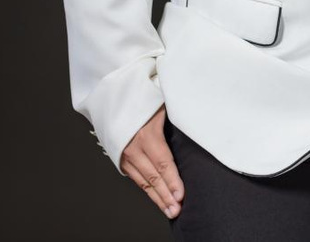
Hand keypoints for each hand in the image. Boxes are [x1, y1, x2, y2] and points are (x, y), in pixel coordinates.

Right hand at [119, 104, 184, 220]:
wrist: (113, 97)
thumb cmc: (143, 99)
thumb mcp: (160, 104)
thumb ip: (175, 116)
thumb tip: (196, 124)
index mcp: (146, 134)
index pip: (162, 162)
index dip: (172, 180)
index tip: (181, 194)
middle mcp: (134, 148)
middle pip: (153, 177)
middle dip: (166, 196)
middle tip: (177, 210)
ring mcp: (126, 155)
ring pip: (144, 182)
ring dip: (158, 198)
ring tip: (170, 211)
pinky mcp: (121, 159)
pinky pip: (137, 179)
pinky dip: (148, 191)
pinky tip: (157, 200)